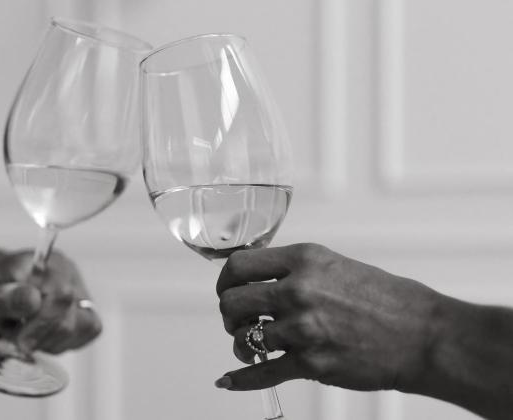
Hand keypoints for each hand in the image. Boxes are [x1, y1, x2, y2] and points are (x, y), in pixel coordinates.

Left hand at [0, 249, 101, 353]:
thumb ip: (5, 297)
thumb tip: (33, 299)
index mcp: (46, 263)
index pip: (61, 295)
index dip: (42, 322)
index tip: (18, 339)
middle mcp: (69, 274)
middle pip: (73, 314)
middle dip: (42, 335)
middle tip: (15, 337)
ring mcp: (79, 292)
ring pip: (85, 326)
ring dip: (51, 340)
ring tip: (26, 334)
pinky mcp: (83, 311)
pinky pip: (87, 333)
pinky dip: (63, 343)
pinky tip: (41, 338)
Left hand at [215, 243, 446, 391]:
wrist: (424, 335)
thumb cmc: (386, 299)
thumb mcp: (334, 264)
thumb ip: (293, 269)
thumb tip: (255, 277)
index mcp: (304, 260)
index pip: (239, 265)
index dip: (225, 280)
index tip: (228, 289)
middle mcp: (299, 290)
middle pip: (231, 302)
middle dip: (229, 314)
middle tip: (239, 320)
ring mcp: (304, 328)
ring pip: (242, 337)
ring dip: (241, 344)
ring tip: (251, 345)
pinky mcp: (311, 364)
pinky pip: (261, 372)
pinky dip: (240, 379)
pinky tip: (228, 380)